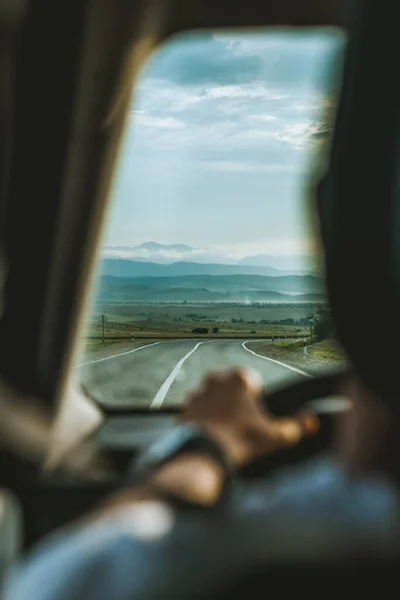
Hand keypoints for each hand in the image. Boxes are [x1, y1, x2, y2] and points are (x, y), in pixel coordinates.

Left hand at [181, 366, 318, 467]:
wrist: (202, 453)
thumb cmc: (240, 440)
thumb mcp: (274, 436)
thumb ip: (295, 427)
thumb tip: (311, 422)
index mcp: (239, 378)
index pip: (252, 380)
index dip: (256, 398)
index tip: (256, 414)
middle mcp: (216, 379)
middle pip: (231, 387)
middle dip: (237, 402)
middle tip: (242, 423)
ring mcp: (198, 392)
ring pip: (214, 397)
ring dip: (219, 409)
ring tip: (226, 430)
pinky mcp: (185, 406)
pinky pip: (199, 410)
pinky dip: (205, 419)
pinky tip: (212, 434)